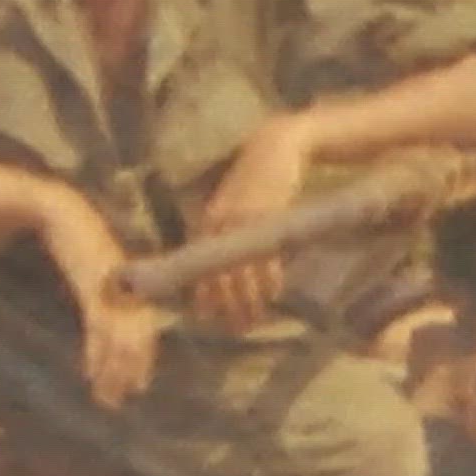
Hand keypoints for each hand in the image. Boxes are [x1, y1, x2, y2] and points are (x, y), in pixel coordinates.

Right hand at [36, 190, 164, 409]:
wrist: (60, 210)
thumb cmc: (77, 240)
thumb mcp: (97, 271)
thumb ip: (105, 294)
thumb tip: (105, 321)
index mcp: (134, 286)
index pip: (145, 330)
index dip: (143, 359)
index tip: (138, 386)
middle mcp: (130, 289)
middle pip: (138, 339)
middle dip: (129, 371)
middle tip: (120, 401)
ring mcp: (114, 288)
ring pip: (120, 338)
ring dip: (113, 370)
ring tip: (106, 397)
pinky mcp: (95, 284)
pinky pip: (100, 325)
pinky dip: (97, 351)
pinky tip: (91, 373)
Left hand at [191, 115, 313, 331]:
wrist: (277, 146)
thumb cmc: (256, 177)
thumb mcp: (235, 204)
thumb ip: (228, 231)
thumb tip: (228, 268)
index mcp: (207, 222)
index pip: (198, 268)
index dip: (202, 296)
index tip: (208, 320)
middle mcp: (220, 223)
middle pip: (218, 274)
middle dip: (226, 306)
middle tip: (237, 329)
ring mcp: (244, 221)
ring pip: (241, 270)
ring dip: (248, 300)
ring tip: (255, 320)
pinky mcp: (268, 216)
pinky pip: (266, 255)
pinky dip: (270, 277)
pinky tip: (274, 293)